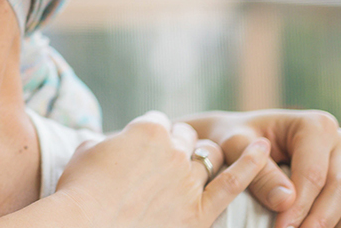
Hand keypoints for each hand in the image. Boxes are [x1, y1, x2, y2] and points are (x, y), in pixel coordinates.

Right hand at [56, 111, 270, 227]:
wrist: (84, 226)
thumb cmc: (76, 193)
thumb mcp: (82, 154)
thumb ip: (99, 142)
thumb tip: (99, 141)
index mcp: (146, 131)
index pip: (159, 123)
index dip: (152, 135)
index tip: (144, 149)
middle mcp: (172, 151)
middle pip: (186, 138)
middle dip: (179, 146)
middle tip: (166, 163)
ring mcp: (189, 181)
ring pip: (210, 157)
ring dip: (205, 158)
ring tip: (201, 164)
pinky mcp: (199, 212)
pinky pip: (234, 183)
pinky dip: (252, 165)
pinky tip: (264, 152)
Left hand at [190, 109, 340, 227]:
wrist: (241, 139)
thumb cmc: (236, 140)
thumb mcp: (235, 148)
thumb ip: (258, 173)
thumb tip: (286, 201)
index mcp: (313, 125)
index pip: (312, 173)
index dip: (300, 205)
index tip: (282, 227)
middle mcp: (338, 137)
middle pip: (338, 185)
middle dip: (319, 216)